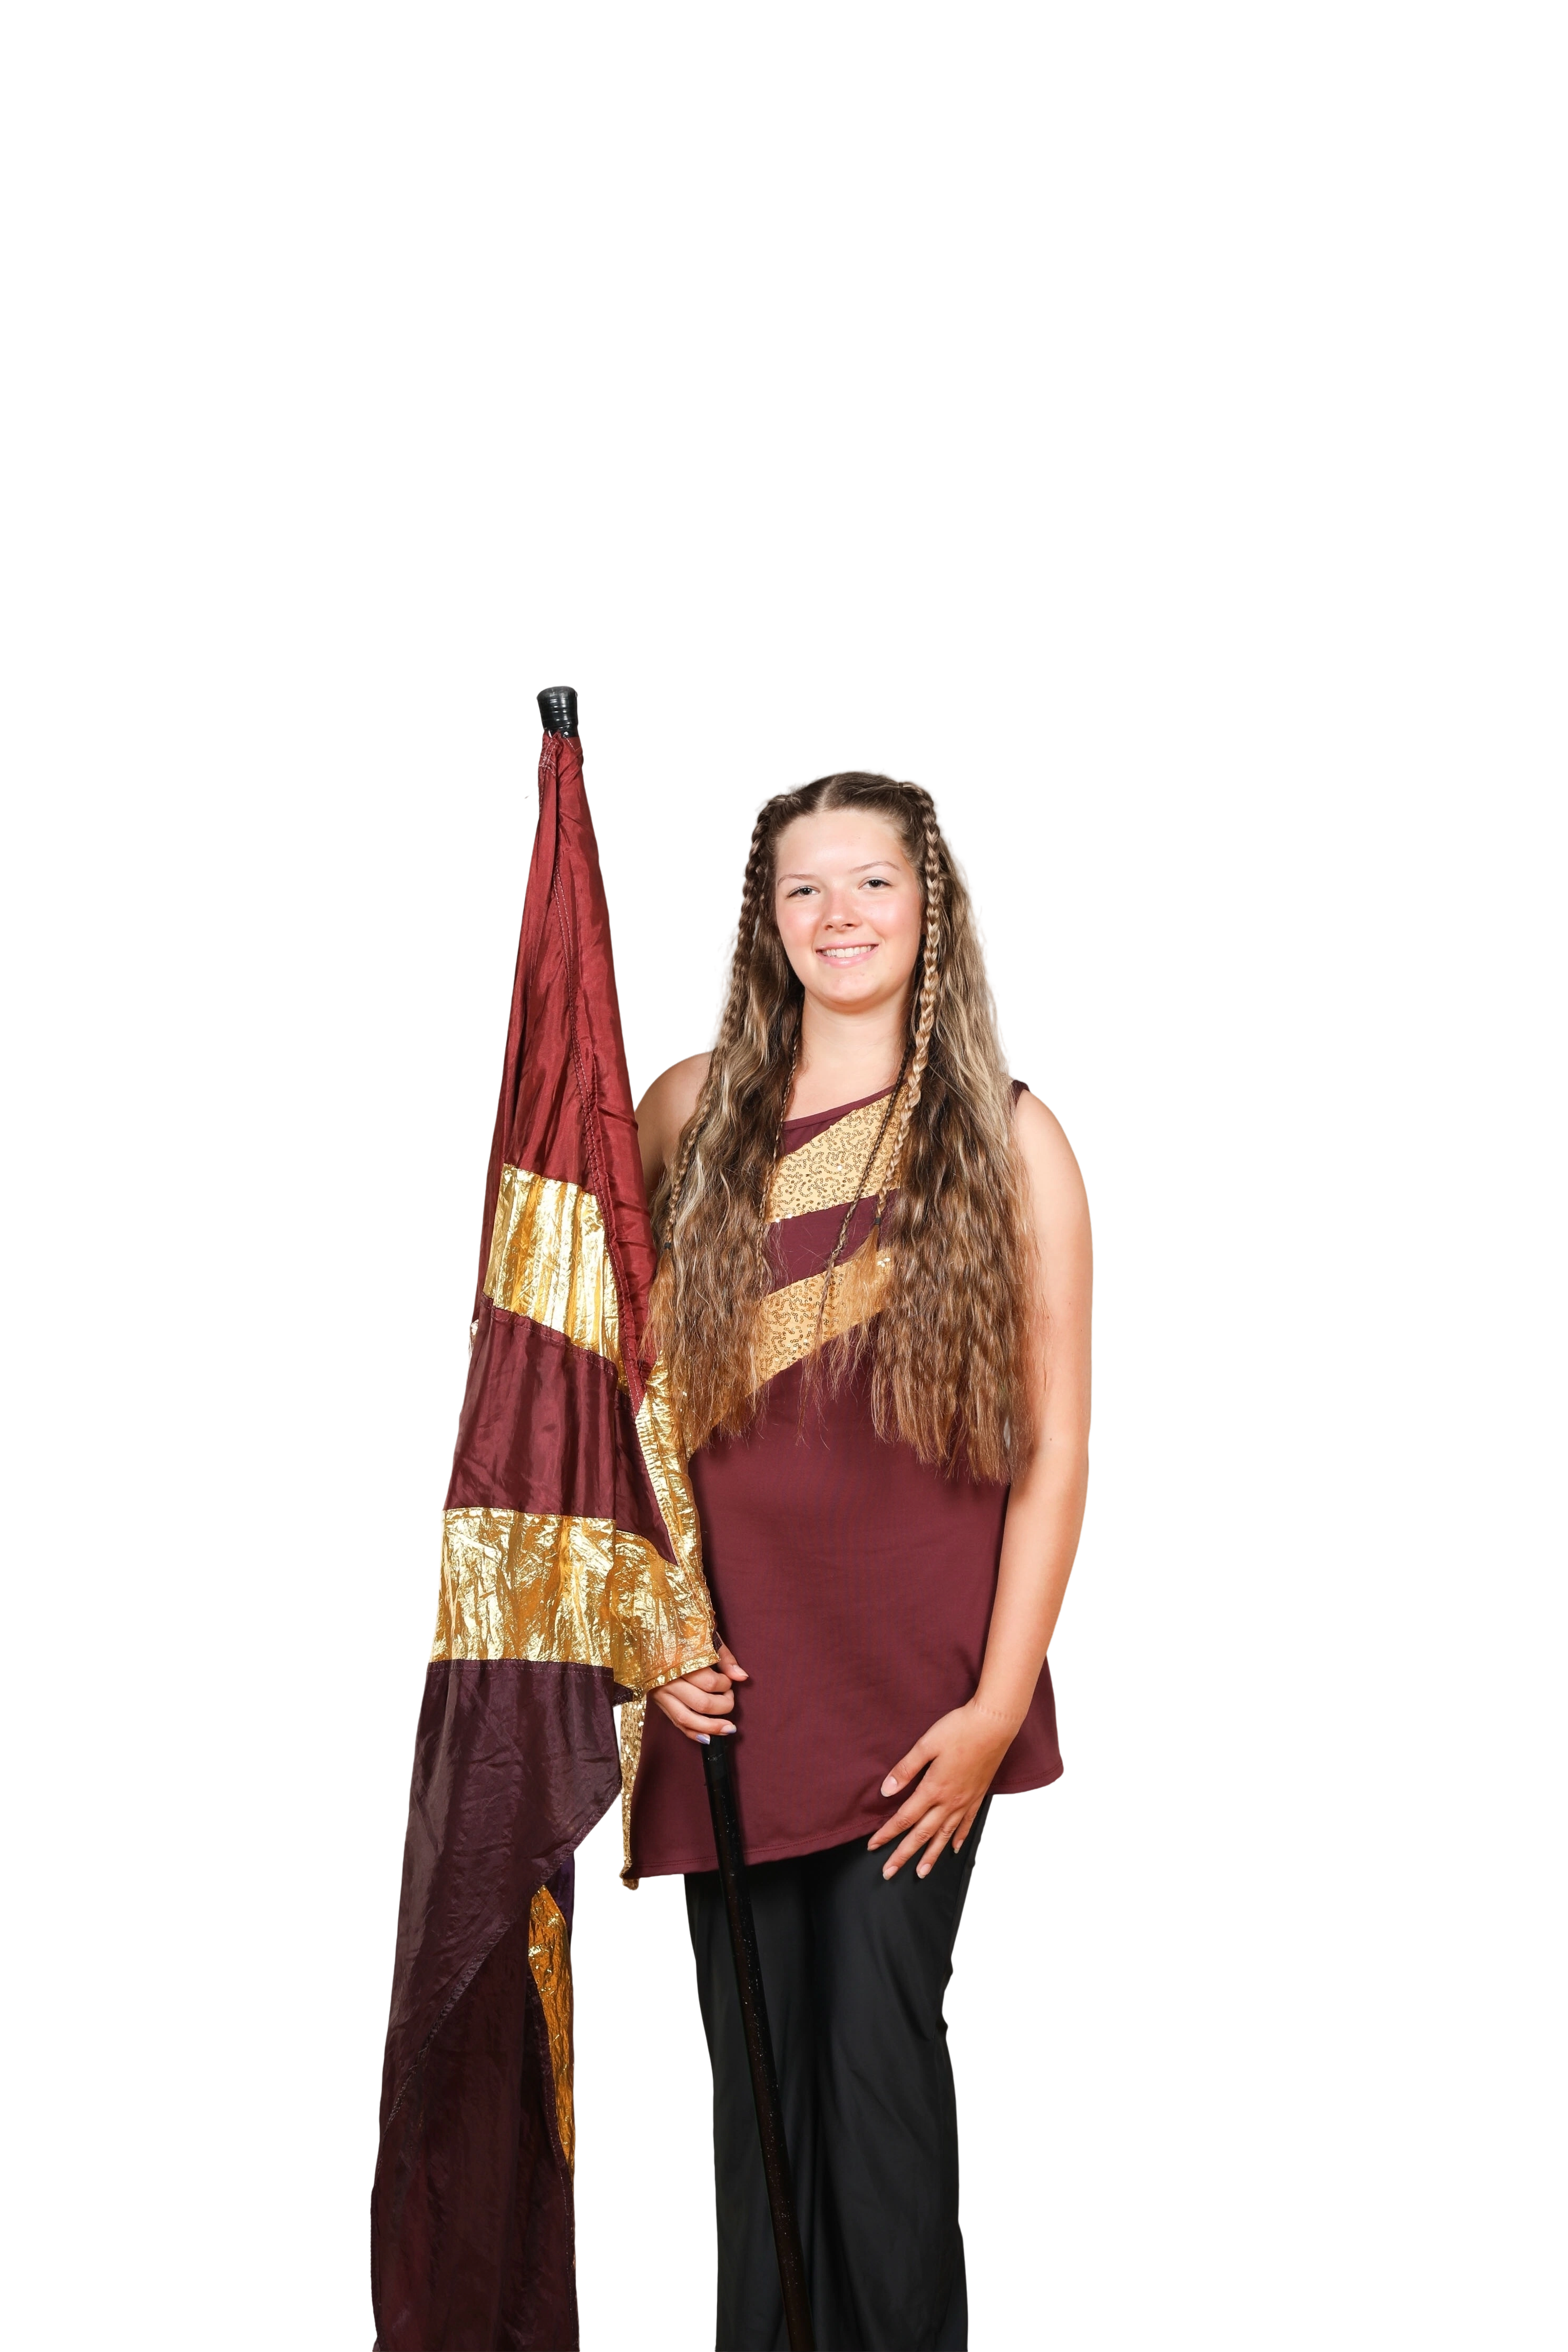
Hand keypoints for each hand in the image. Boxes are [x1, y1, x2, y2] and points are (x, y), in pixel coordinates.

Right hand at [650, 1641, 747, 1742]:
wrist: (649, 1633)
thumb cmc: (681, 1634)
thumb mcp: (704, 1638)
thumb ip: (724, 1658)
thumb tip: (742, 1677)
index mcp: (679, 1661)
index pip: (709, 1682)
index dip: (726, 1684)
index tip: (728, 1680)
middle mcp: (668, 1680)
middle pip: (701, 1702)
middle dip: (723, 1705)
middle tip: (730, 1697)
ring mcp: (661, 1694)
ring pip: (687, 1718)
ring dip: (711, 1727)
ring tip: (729, 1729)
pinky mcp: (658, 1703)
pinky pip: (676, 1724)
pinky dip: (693, 1733)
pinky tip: (708, 1737)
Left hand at [867, 1698, 1018, 1879]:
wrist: (994, 1724)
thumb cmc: (959, 1729)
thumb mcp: (926, 1744)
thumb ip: (905, 1769)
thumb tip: (886, 1791)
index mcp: (933, 1789)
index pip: (904, 1818)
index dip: (887, 1834)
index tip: (872, 1847)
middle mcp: (949, 1802)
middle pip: (922, 1834)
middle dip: (903, 1855)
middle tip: (889, 1872)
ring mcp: (965, 1802)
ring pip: (944, 1836)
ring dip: (931, 1856)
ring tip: (921, 1873)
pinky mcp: (978, 1796)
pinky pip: (966, 1825)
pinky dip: (958, 1839)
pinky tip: (954, 1849)